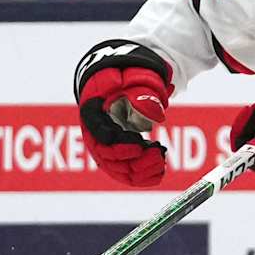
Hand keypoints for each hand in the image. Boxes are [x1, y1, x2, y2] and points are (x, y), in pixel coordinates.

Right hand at [74, 43, 173, 185]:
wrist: (122, 84)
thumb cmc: (125, 78)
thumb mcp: (132, 78)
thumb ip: (141, 93)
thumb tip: (155, 114)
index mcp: (92, 113)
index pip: (99, 136)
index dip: (118, 146)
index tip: (140, 145)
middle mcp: (95, 135)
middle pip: (109, 159)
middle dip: (134, 161)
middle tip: (158, 153)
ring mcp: (105, 149)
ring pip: (119, 171)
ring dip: (141, 171)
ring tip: (161, 159)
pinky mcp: (118, 158)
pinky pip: (127, 175)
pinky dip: (143, 177)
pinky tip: (159, 169)